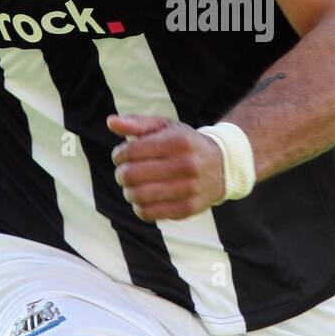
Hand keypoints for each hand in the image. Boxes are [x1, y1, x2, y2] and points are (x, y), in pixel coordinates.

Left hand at [107, 113, 225, 221]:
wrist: (223, 165)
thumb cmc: (186, 144)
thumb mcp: (166, 127)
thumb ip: (138, 123)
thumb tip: (110, 121)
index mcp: (177, 141)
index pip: (131, 151)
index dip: (118, 155)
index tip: (120, 157)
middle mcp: (185, 164)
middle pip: (131, 175)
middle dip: (121, 174)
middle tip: (124, 173)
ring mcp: (188, 188)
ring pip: (138, 196)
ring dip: (128, 192)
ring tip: (132, 187)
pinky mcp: (188, 208)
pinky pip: (150, 213)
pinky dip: (139, 208)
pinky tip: (142, 200)